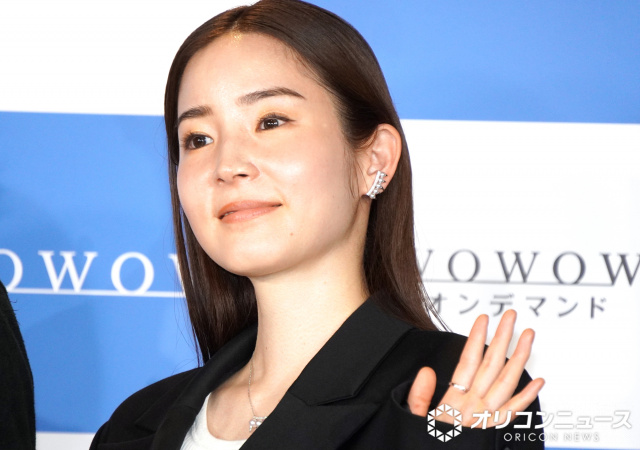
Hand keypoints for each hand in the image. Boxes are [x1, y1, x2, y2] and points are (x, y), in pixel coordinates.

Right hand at [406, 310, 543, 426]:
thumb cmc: (425, 445)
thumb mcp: (413, 422)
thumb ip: (420, 397)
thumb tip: (427, 372)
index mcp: (453, 402)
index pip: (467, 362)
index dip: (476, 339)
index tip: (483, 319)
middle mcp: (473, 407)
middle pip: (492, 366)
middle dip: (503, 338)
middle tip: (512, 317)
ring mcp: (485, 418)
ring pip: (507, 383)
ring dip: (520, 359)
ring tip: (529, 336)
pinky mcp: (492, 431)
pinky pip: (515, 413)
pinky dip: (528, 397)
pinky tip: (539, 381)